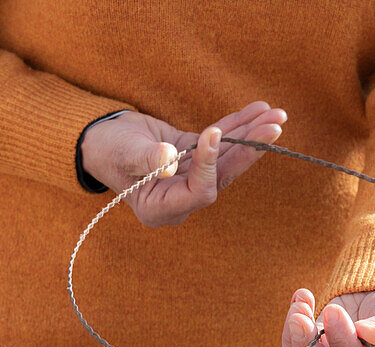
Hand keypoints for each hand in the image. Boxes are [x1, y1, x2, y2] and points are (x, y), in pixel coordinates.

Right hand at [80, 101, 285, 226]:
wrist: (98, 140)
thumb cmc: (105, 151)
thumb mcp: (122, 153)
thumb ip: (146, 159)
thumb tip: (168, 161)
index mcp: (163, 208)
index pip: (200, 191)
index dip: (210, 164)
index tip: (212, 134)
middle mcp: (182, 197)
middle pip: (224, 176)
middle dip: (249, 149)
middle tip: (275, 126)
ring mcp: (191, 177)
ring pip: (227, 158)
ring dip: (251, 135)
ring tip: (277, 115)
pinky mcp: (195, 157)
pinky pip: (220, 142)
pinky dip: (238, 126)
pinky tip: (259, 110)